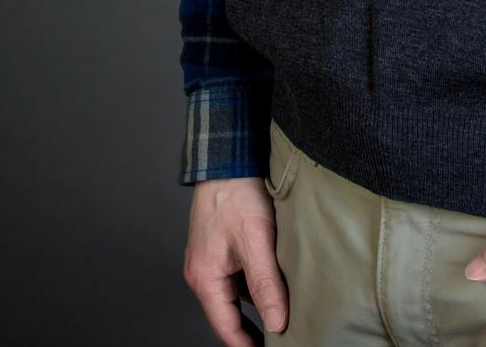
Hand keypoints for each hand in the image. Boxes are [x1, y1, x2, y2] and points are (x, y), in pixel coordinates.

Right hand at [183, 177, 288, 343]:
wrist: (228, 159)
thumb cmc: (237, 195)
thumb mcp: (256, 241)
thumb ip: (266, 284)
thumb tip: (277, 323)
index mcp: (205, 279)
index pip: (226, 328)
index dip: (248, 345)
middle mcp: (202, 273)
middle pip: (229, 313)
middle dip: (252, 329)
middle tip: (280, 337)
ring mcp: (210, 260)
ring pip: (235, 293)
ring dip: (256, 303)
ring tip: (283, 312)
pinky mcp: (219, 247)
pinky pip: (237, 275)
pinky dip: (254, 282)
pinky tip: (275, 280)